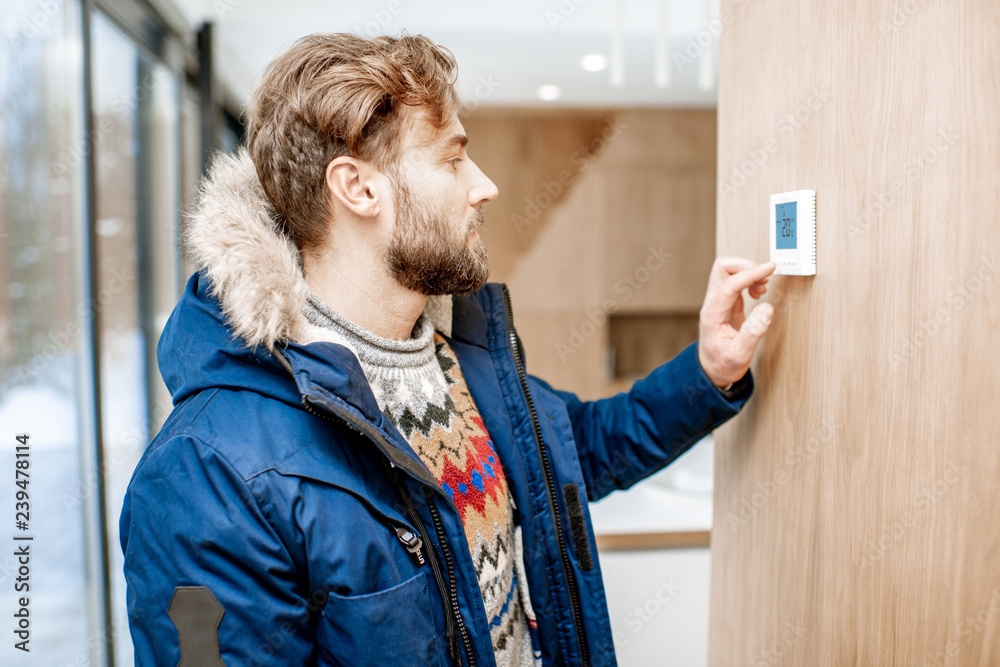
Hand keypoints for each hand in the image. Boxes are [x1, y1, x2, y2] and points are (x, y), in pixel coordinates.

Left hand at [697, 258, 776, 388]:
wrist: (712, 370)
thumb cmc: (723, 364)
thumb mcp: (740, 356)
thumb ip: (753, 332)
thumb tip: (767, 308)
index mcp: (712, 315)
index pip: (729, 285)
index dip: (750, 274)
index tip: (769, 268)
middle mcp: (713, 304)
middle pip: (722, 268)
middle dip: (746, 266)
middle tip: (764, 279)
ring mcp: (718, 301)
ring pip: (728, 271)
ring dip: (748, 272)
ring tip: (762, 289)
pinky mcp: (726, 302)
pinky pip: (735, 281)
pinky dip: (749, 279)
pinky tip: (758, 292)